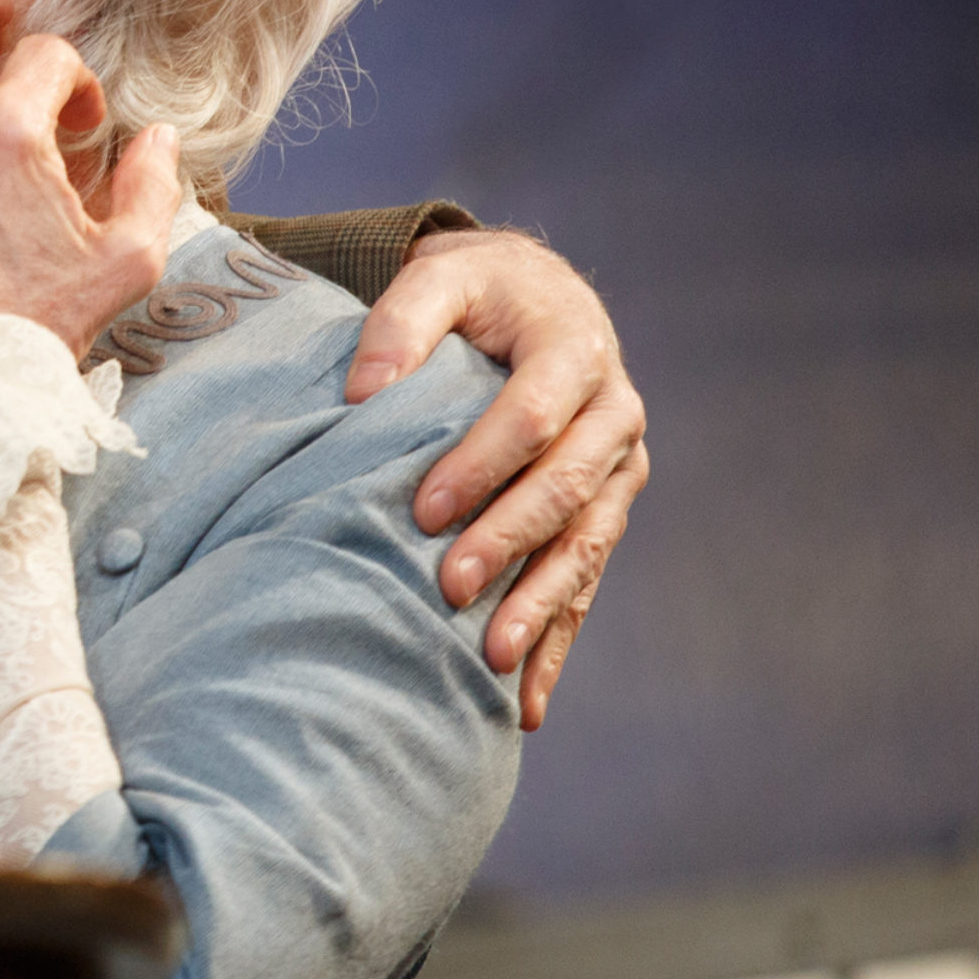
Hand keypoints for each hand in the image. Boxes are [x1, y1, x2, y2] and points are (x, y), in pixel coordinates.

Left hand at [346, 227, 648, 730]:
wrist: (537, 297)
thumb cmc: (476, 290)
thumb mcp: (439, 278)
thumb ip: (399, 322)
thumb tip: (360, 395)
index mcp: (577, 352)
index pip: (534, 416)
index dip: (482, 464)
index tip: (424, 508)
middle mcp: (614, 415)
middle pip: (567, 490)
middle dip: (509, 543)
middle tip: (450, 589)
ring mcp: (619, 470)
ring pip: (585, 547)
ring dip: (540, 606)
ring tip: (491, 660)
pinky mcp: (605, 512)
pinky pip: (585, 581)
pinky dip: (555, 639)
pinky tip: (524, 700)